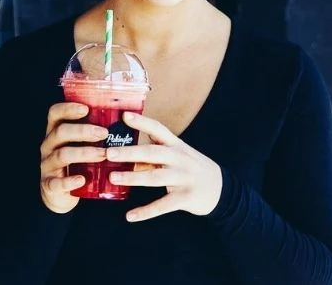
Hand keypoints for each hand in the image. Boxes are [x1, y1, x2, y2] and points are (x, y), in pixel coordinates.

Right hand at [39, 102, 107, 213]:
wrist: (60, 194)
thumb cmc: (77, 164)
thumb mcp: (81, 146)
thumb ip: (95, 133)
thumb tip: (128, 117)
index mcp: (55, 132)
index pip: (55, 113)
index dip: (68, 108)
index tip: (86, 108)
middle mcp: (48, 146)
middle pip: (60, 132)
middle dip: (83, 131)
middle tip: (104, 133)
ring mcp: (47, 166)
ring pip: (61, 155)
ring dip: (83, 153)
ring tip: (103, 155)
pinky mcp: (50, 185)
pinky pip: (57, 182)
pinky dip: (69, 181)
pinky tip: (82, 180)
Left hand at [106, 112, 222, 221]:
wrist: (221, 189)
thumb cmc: (193, 169)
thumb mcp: (180, 153)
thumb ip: (159, 148)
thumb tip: (129, 143)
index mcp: (177, 146)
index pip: (159, 130)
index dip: (142, 122)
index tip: (124, 115)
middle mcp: (180, 159)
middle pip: (153, 153)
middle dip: (130, 152)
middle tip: (109, 153)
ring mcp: (184, 178)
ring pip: (155, 177)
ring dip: (133, 178)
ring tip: (113, 178)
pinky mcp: (186, 197)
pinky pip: (163, 205)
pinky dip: (146, 211)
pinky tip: (130, 216)